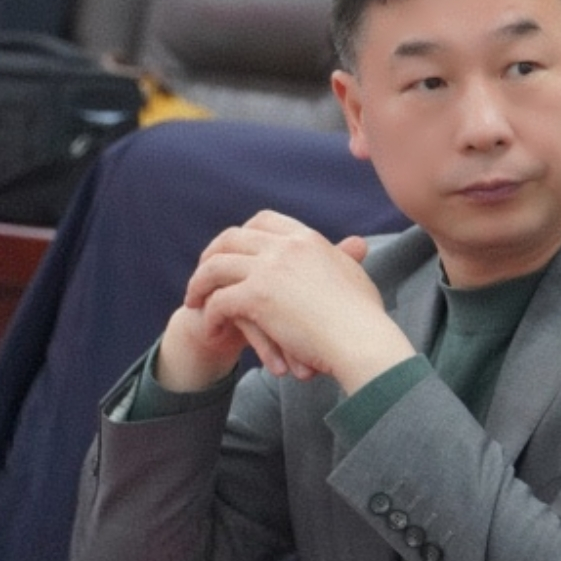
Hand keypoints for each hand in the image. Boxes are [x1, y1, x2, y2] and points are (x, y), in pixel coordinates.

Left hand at [160, 212, 413, 393]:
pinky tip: (212, 330)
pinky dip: (209, 316)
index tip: (234, 253)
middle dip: (212, 255)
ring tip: (194, 302)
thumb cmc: (366, 316)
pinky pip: (218, 301)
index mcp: (306, 238)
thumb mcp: (355, 273)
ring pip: (215, 267)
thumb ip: (346, 255)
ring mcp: (269, 269)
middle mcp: (285, 246)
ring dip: (199, 284)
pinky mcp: (257, 297)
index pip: (262, 221)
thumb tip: (356, 245)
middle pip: (231, 238)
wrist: (362, 340)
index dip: (242, 235)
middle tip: (204, 276)